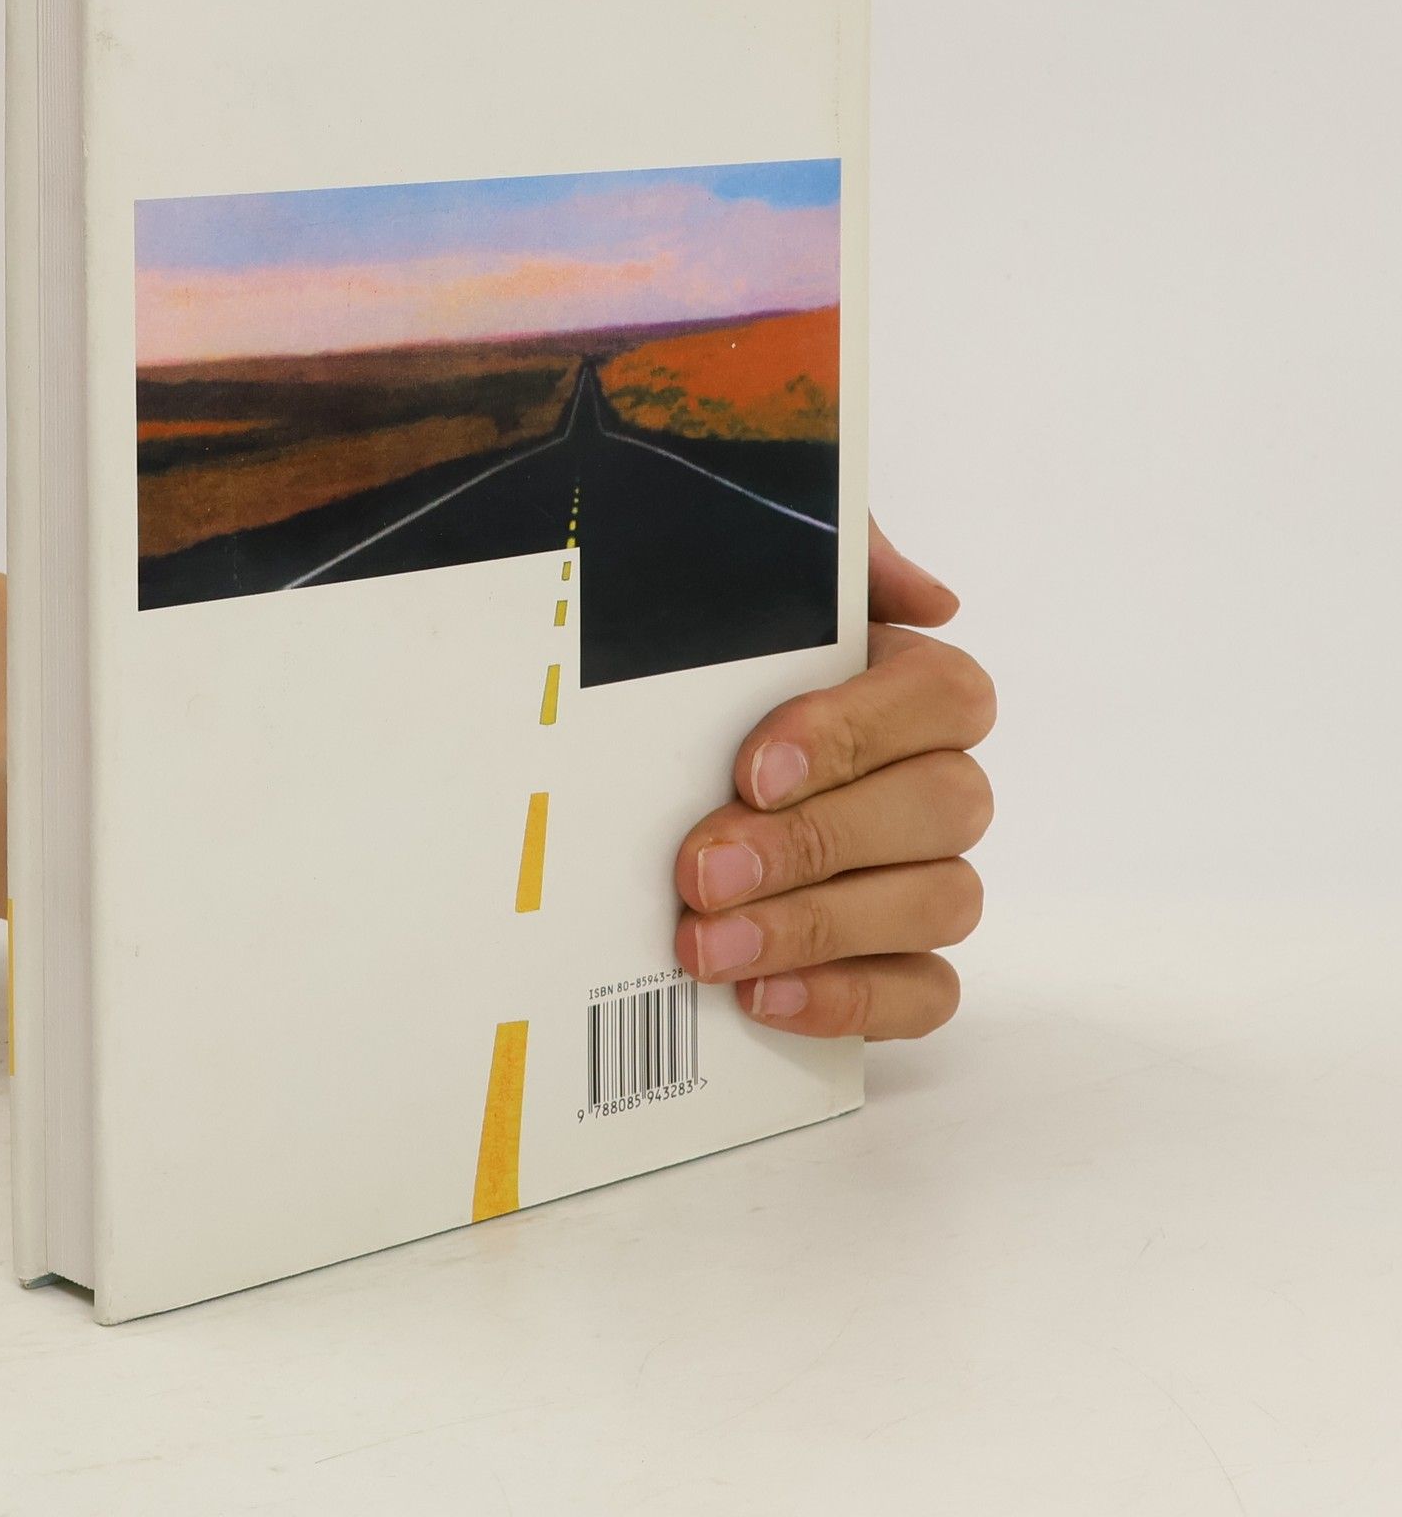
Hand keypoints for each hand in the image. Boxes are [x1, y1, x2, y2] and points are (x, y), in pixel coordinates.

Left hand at [672, 515, 994, 1039]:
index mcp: (904, 679)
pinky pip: (925, 991)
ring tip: (706, 946)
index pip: (943, 698)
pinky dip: (852, 1000)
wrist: (613, 744)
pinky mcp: (897, 957)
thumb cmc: (690, 663)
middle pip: (947, 809)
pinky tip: (761, 997)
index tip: (752, 771)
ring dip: (820, 928)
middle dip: (816, 846)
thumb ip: (834, 558)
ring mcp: (925, 872)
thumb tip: (927, 597)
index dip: (855, 736)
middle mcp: (933, 776)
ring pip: (943, 903)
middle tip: (703, 870)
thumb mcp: (736, 578)